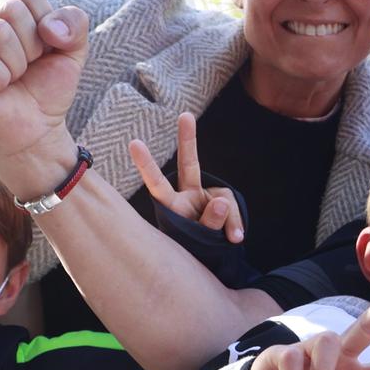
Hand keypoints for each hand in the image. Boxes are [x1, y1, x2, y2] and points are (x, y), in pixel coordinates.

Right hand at [0, 0, 88, 189]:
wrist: (35, 132)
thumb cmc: (46, 90)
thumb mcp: (72, 52)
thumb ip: (74, 24)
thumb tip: (49, 27)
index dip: (46, 24)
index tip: (42, 51)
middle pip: (10, 9)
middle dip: (31, 47)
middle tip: (24, 70)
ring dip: (16, 65)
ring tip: (9, 80)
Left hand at [127, 114, 244, 243]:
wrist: (215, 254)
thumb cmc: (199, 247)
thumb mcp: (201, 241)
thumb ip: (211, 223)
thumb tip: (222, 202)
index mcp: (172, 206)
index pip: (157, 184)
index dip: (147, 165)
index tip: (134, 143)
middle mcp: (187, 196)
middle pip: (189, 165)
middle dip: (188, 140)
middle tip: (186, 115)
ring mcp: (205, 197)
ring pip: (223, 199)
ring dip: (228, 221)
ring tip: (230, 239)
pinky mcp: (222, 200)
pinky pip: (233, 209)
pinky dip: (235, 225)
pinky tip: (235, 238)